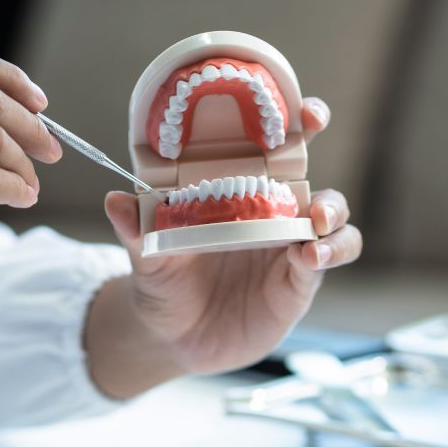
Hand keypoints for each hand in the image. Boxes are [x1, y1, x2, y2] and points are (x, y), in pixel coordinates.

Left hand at [86, 97, 360, 397]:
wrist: (173, 340)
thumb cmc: (163, 287)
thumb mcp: (147, 259)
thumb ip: (137, 232)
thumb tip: (116, 201)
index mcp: (233, 191)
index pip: (261, 145)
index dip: (282, 119)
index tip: (294, 106)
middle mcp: (268, 210)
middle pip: (304, 164)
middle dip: (314, 140)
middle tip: (312, 132)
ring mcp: (289, 244)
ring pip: (331, 213)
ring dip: (331, 209)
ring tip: (313, 221)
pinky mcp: (300, 280)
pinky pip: (330, 256)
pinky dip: (329, 251)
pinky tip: (307, 257)